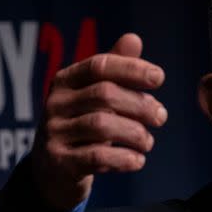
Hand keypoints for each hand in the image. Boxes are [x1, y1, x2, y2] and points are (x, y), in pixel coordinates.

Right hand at [31, 33, 166, 210]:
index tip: (159, 77)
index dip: (131, 69)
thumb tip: (134, 39)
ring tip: (148, 141)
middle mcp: (55, 103)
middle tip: (161, 116)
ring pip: (101, 125)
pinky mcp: (60, 162)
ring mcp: (54, 133)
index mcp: (65, 81)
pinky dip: (123, 158)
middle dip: (139, 104)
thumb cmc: (81, 126)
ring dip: (135, 133)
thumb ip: (114, 70)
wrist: (51, 172)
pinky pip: (96, 157)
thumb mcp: (94, 97)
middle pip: (104, 95)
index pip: (99, 65)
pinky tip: (138, 160)